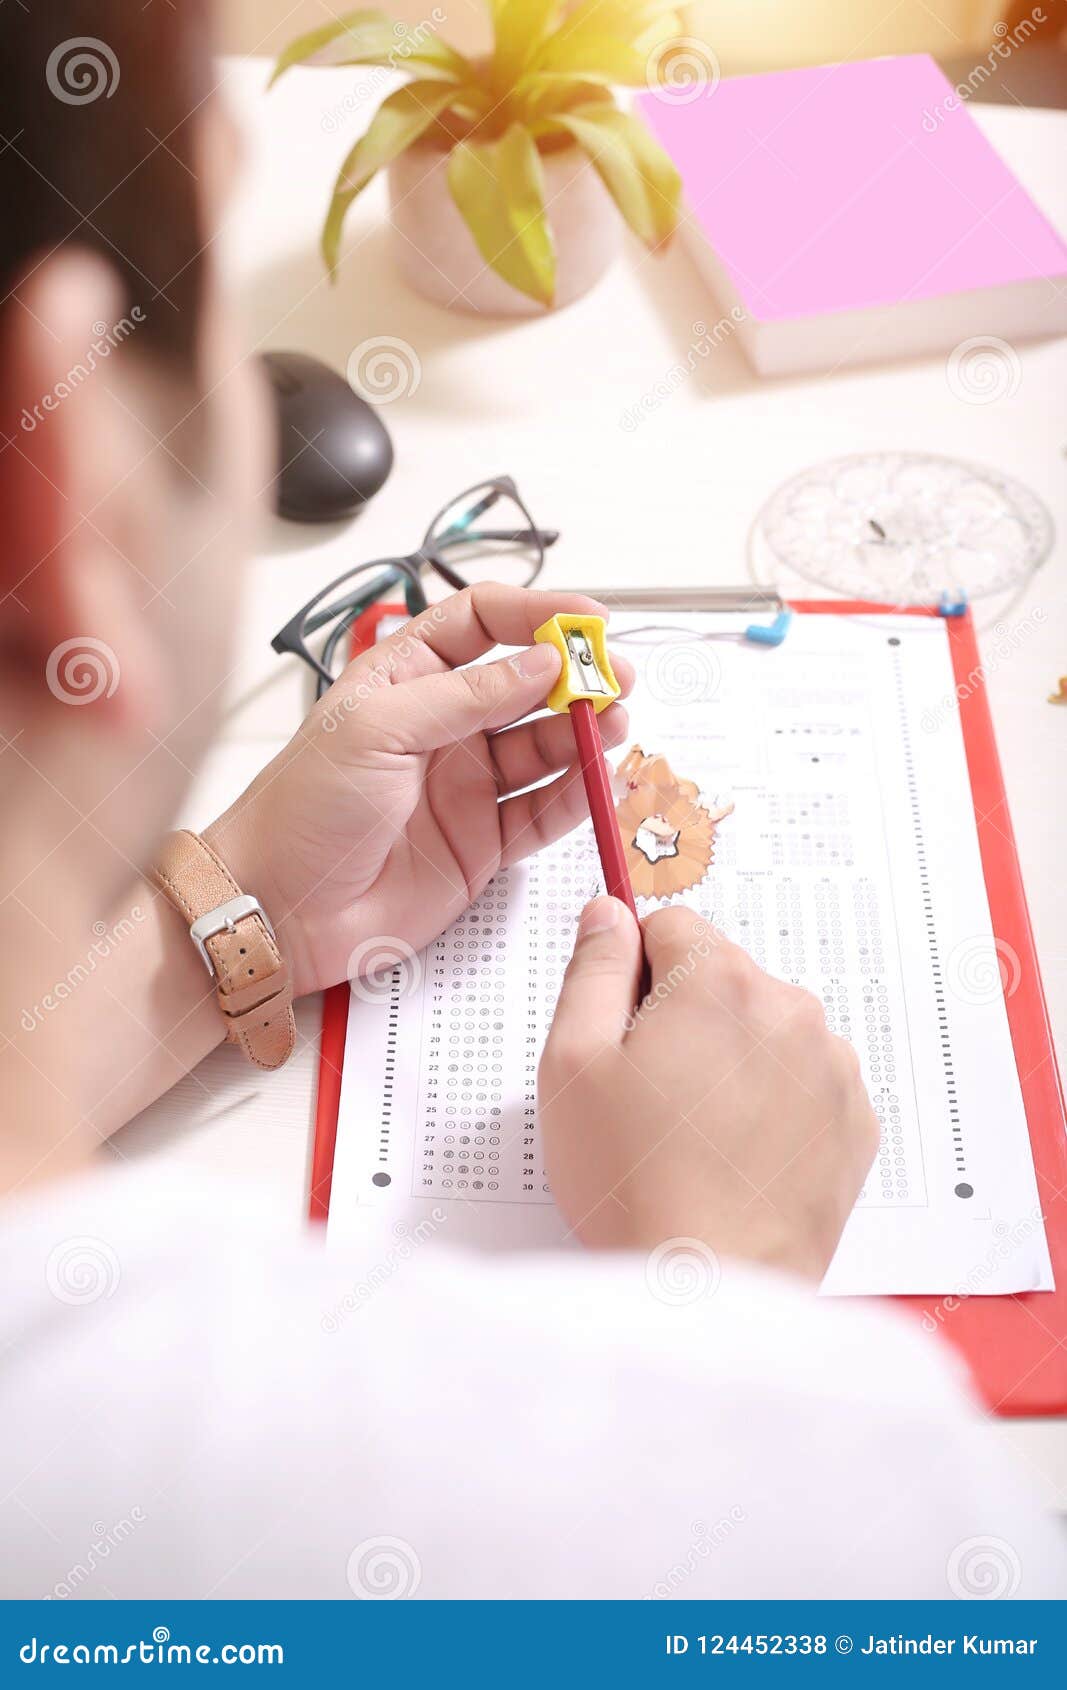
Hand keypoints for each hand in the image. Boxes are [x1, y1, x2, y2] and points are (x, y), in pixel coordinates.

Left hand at [204, 586, 632, 996]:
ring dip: (584, 734)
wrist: (279, 906)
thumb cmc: (303, 808)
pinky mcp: (482, 844)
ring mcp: (465, 785)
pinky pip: (543, 812)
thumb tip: (542, 663)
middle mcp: (442, 726)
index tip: (586, 621)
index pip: (482, 623)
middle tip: (616, 678)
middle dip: (575, 678)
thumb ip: (466, 696)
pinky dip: (579, 796)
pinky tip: (603, 780)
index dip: (536, 614)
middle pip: (526, 685)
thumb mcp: (378, 728)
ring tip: (615, 725)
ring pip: (545, 747)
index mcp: (406, 678)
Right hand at [539, 899, 878, 1280]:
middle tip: (648, 1099)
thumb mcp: (572, 1063)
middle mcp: (790, 1009)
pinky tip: (734, 1158)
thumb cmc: (634, 1182)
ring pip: (764, 1032)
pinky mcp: (856, 1123)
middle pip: (722, 980)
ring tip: (692, 1137)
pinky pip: (804, 1084)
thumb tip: (608, 914)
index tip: (622, 1031)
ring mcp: (832, 1068)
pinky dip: (773, 1107)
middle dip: (684, 1020)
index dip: (633, 976)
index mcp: (720, 981)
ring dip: (732, 1062)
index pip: (671, 927)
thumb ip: (590, 969)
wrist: (706, 1289)